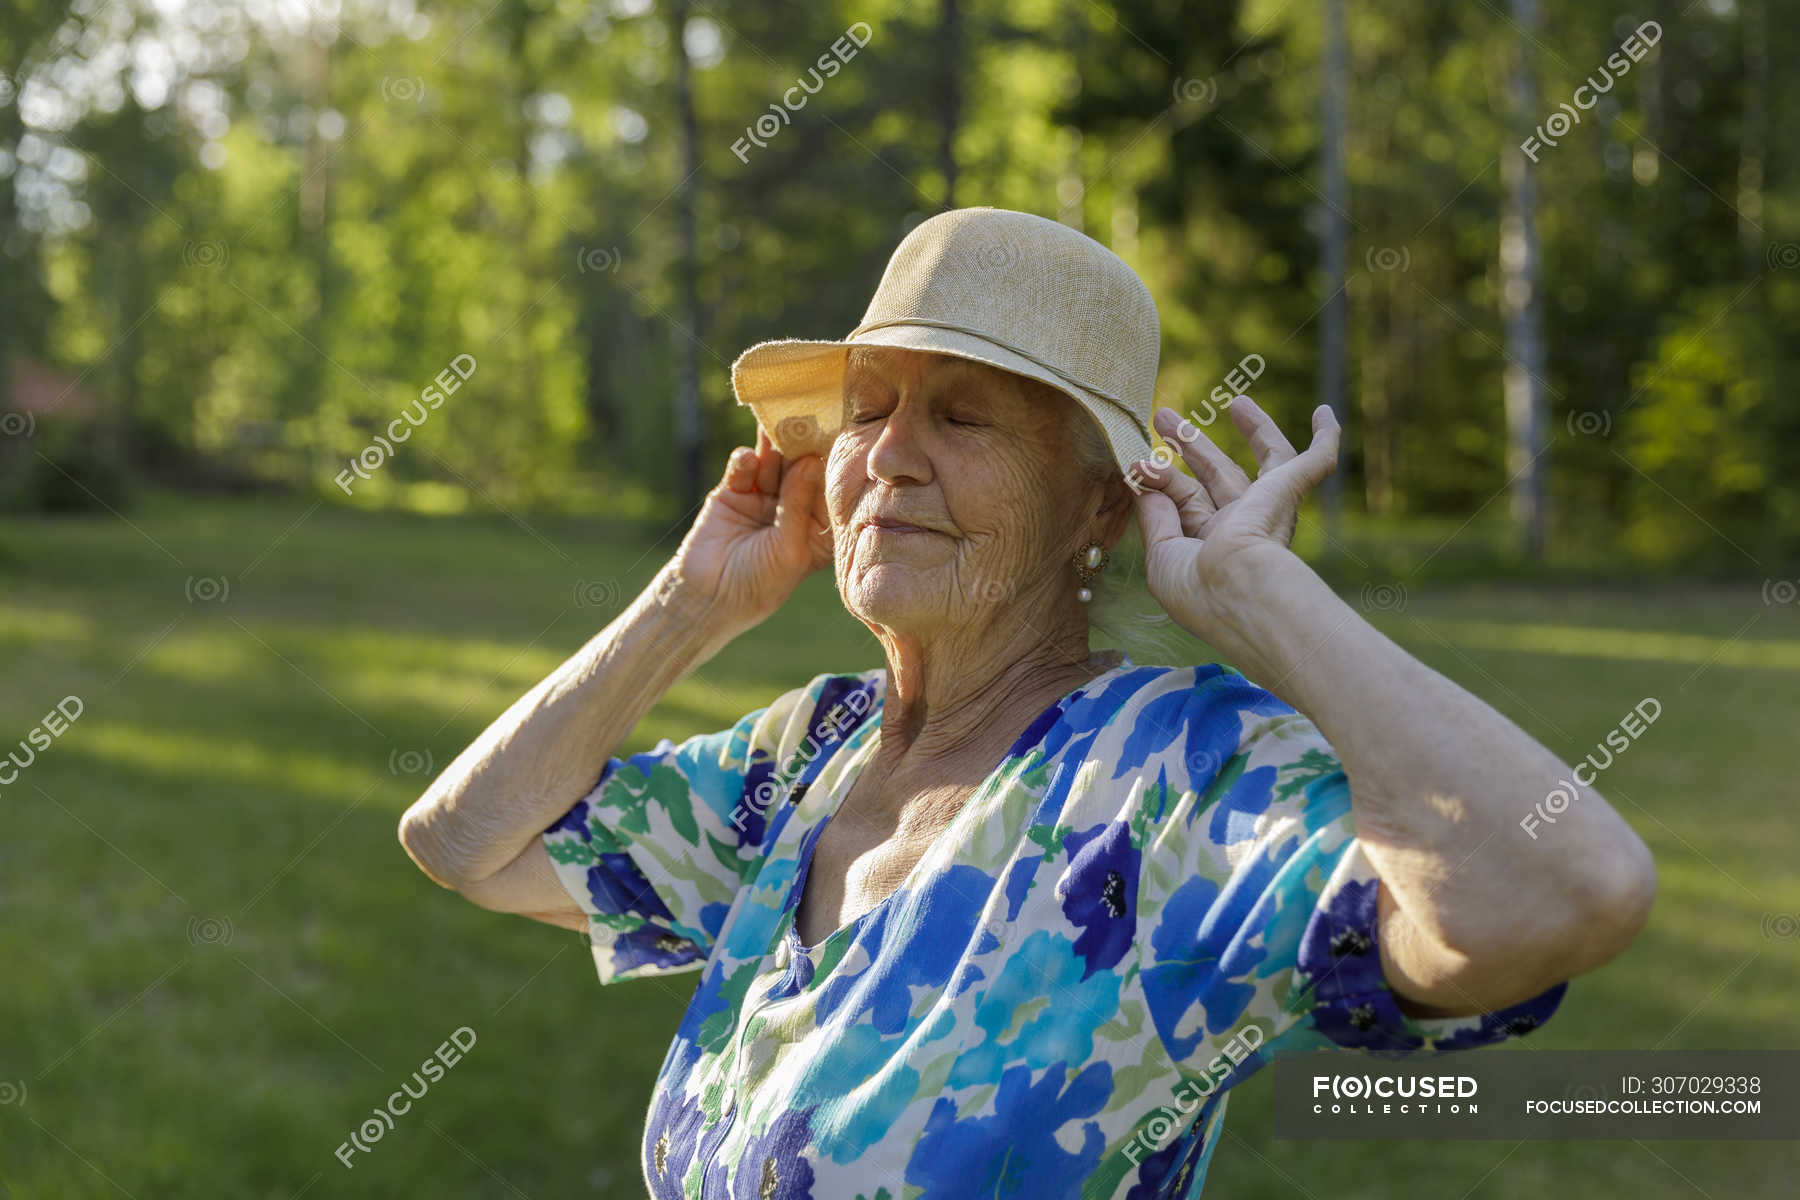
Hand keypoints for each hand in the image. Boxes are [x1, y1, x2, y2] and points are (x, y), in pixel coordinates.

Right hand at [664, 428, 832, 636]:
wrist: (706, 598)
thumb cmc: (758, 585)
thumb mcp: (788, 548)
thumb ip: (798, 503)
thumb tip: (811, 460)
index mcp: (816, 530)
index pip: (828, 494)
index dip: (833, 471)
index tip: (844, 439)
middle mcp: (794, 511)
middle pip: (802, 473)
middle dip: (805, 449)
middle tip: (812, 418)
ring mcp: (764, 499)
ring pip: (774, 465)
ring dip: (776, 447)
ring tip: (780, 424)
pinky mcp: (734, 492)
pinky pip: (743, 470)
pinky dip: (746, 461)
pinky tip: (750, 457)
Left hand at [1130, 396, 1338, 640]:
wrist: (1238, 591)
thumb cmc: (1197, 588)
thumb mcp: (1162, 556)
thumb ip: (1155, 521)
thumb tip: (1147, 487)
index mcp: (1212, 545)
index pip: (1185, 501)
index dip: (1160, 479)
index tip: (1135, 463)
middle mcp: (1243, 526)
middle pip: (1217, 474)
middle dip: (1190, 444)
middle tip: (1162, 416)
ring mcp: (1268, 508)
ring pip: (1266, 458)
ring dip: (1253, 427)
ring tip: (1234, 400)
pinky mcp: (1288, 491)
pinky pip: (1317, 462)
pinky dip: (1325, 438)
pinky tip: (1325, 412)